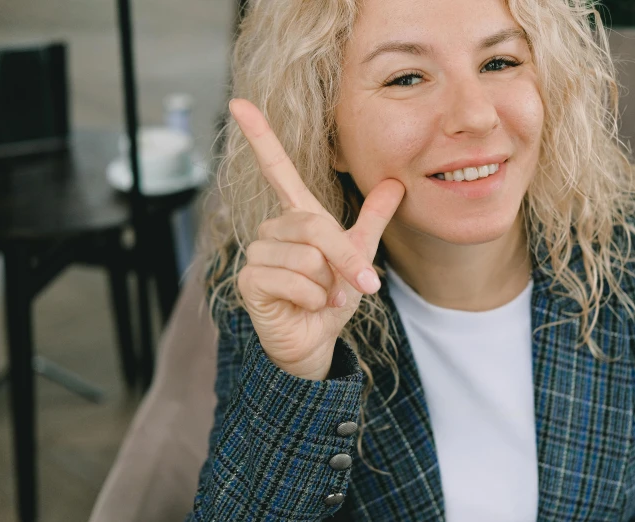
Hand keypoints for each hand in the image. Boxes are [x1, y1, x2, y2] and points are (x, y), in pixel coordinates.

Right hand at [230, 98, 404, 380]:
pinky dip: (312, 299)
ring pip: (306, 256)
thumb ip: (372, 219)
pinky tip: (306, 307)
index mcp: (297, 218)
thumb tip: (395, 184)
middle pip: (315, 225)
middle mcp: (273, 230)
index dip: (261, 138)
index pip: (276, 171)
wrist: (318, 341)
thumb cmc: (331, 298)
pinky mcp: (250, 280)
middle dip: (344, 260)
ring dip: (327, 285)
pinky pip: (293, 280)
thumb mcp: (359, 254)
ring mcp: (258, 254)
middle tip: (356, 286)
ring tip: (322, 298)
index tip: (239, 103)